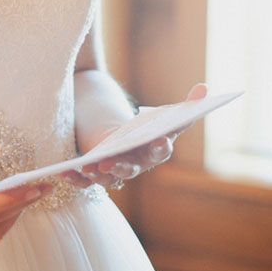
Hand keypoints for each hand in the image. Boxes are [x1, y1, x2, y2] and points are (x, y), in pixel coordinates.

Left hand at [62, 83, 207, 190]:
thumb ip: (186, 107)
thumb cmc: (144, 130)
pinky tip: (66, 172)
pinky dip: (75, 179)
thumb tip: (205, 88)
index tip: (160, 139)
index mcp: (152, 152)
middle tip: (111, 161)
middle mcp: (135, 166)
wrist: (118, 141)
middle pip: (130, 169)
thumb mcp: (163, 117)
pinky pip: (84, 182)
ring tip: (88, 165)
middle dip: (121, 166)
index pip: (160, 151)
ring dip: (98, 174)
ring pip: (106, 178)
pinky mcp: (93, 175)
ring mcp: (113, 173)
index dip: (160, 146)